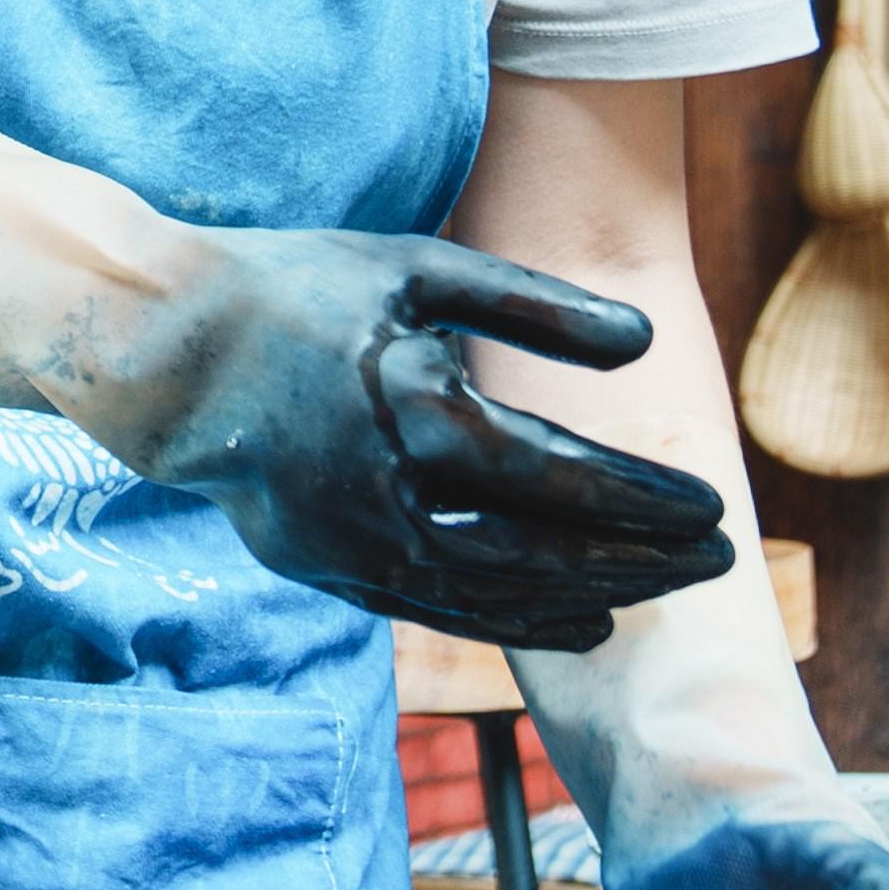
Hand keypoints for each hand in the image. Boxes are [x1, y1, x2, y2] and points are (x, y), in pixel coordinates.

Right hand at [40, 229, 748, 649]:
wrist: (168, 354)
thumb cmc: (303, 291)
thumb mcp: (420, 267)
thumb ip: (535, 303)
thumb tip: (647, 343)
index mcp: (416, 407)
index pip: (562, 475)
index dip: (645, 501)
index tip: (715, 509)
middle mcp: (388, 492)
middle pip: (543, 551)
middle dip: (639, 561)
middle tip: (719, 563)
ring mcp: (354, 545)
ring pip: (496, 596)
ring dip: (588, 597)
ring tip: (658, 594)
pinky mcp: (331, 570)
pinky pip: (445, 612)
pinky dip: (518, 622)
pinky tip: (579, 619)